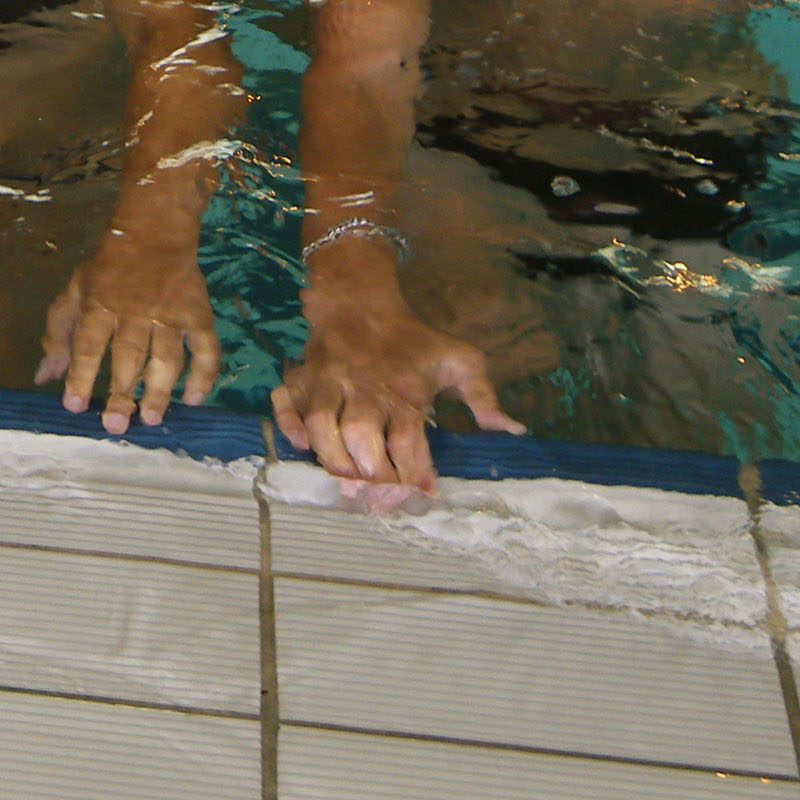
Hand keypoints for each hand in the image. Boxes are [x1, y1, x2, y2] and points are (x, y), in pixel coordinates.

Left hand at [37, 213, 220, 431]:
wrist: (154, 233)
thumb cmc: (107, 269)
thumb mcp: (74, 292)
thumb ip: (58, 334)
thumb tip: (43, 376)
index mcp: (99, 306)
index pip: (87, 344)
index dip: (79, 375)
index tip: (73, 405)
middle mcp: (134, 312)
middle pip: (128, 356)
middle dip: (121, 392)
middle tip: (116, 424)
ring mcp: (169, 315)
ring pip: (166, 357)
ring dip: (160, 389)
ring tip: (151, 418)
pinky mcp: (197, 315)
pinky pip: (205, 348)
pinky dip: (204, 374)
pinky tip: (194, 399)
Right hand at [272, 294, 521, 507]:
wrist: (360, 302)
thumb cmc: (414, 339)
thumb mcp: (460, 359)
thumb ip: (484, 396)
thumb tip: (513, 430)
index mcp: (404, 389)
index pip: (408, 437)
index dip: (415, 471)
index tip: (424, 493)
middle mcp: (363, 387)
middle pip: (359, 434)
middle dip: (369, 471)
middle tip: (379, 498)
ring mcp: (329, 382)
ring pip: (322, 423)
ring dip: (331, 458)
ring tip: (346, 485)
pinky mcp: (303, 379)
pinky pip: (287, 401)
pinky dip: (289, 423)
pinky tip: (301, 445)